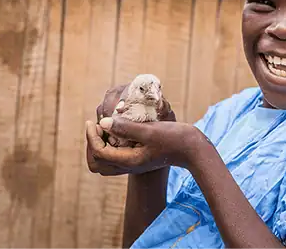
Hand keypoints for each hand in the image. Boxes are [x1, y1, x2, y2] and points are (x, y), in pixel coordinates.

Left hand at [85, 116, 202, 175]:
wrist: (193, 149)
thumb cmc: (174, 138)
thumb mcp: (150, 130)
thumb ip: (126, 127)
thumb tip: (103, 122)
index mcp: (129, 161)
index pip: (99, 153)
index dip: (92, 137)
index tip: (94, 121)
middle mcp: (129, 165)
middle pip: (97, 164)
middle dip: (92, 145)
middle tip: (96, 127)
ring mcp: (134, 163)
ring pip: (105, 163)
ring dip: (100, 146)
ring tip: (104, 128)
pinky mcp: (139, 158)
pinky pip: (116, 156)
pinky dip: (110, 145)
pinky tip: (118, 130)